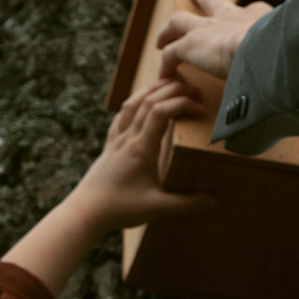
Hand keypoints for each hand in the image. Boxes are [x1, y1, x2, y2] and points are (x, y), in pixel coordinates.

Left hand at [0, 77, 211, 293]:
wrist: (85, 212)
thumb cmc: (120, 209)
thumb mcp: (158, 209)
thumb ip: (187, 204)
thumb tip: (214, 201)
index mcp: (141, 148)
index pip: (161, 111)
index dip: (182, 102)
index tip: (200, 108)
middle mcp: (128, 138)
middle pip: (148, 100)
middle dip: (172, 89)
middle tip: (192, 90)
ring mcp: (116, 140)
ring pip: (132, 103)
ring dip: (151, 90)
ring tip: (168, 85)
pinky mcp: (108, 147)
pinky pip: (120, 117)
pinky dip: (133, 105)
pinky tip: (139, 106)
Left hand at [153, 0, 278, 81]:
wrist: (271, 50)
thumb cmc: (290, 54)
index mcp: (262, 20)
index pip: (256, 11)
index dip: (252, 14)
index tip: (252, 16)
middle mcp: (235, 18)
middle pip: (214, 0)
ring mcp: (210, 29)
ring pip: (181, 21)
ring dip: (170, 29)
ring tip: (162, 39)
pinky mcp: (192, 44)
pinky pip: (171, 53)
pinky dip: (166, 64)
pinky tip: (164, 76)